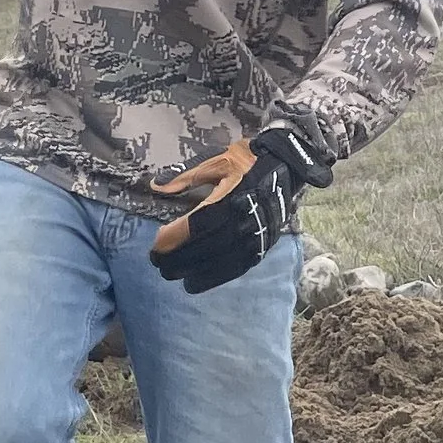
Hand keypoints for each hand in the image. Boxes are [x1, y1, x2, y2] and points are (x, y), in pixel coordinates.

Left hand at [150, 119, 333, 293]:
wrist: (287, 165)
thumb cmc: (246, 161)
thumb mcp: (215, 160)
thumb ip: (185, 175)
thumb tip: (156, 187)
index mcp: (229, 197)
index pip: (196, 225)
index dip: (174, 239)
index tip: (156, 247)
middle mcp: (242, 220)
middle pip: (205, 247)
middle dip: (179, 260)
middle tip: (160, 266)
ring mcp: (254, 235)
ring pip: (220, 262)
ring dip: (196, 272)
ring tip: (177, 278)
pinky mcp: (262, 245)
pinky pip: (237, 267)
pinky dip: (216, 277)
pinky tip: (199, 281)